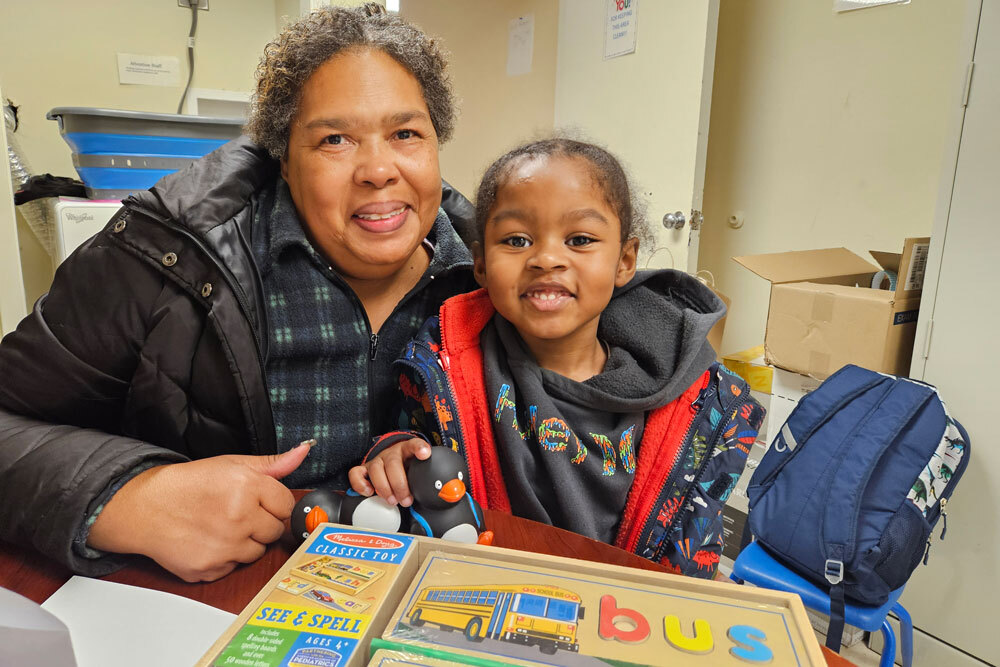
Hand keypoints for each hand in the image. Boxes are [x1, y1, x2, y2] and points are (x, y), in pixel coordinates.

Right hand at [87, 442, 311, 581]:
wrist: (145, 507)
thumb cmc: (189, 484)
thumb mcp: (231, 464)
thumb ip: (272, 464)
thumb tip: (303, 452)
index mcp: (248, 487)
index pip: (286, 505)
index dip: (273, 503)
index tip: (258, 502)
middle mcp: (239, 518)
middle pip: (275, 531)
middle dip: (261, 524)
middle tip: (236, 513)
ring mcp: (225, 547)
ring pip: (257, 552)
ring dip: (245, 542)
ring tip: (220, 527)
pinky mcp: (210, 569)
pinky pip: (234, 567)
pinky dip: (225, 558)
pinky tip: (208, 542)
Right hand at [348, 438, 429, 506]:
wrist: (394, 466)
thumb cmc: (407, 471)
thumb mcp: (418, 472)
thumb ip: (425, 478)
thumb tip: (442, 495)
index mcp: (407, 450)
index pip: (414, 444)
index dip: (419, 448)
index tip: (425, 454)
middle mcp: (391, 453)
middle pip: (393, 463)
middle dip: (400, 485)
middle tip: (406, 501)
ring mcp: (377, 460)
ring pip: (375, 469)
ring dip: (384, 488)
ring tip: (392, 501)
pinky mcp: (364, 469)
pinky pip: (356, 473)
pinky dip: (360, 484)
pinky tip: (369, 493)